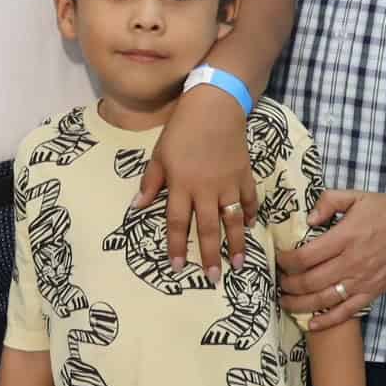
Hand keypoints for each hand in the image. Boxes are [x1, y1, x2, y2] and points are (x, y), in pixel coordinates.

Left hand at [133, 86, 249, 277]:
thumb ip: (150, 183)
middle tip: (213, 278)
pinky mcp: (245, 175)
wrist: (214, 106)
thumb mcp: (159, 155)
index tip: (177, 268)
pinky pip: (249, 200)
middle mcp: (205, 189)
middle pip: (207, 228)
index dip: (176, 247)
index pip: (176, 223)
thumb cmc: (181, 130)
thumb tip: (136, 207)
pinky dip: (249, 214)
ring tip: (238, 265)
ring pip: (232, 221)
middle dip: (209, 255)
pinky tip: (248, 227)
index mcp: (181, 185)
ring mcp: (228, 183)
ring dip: (235, 244)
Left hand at [279, 188, 385, 330]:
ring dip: (300, 304)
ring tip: (285, 302)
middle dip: (288, 284)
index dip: (286, 262)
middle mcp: (351, 262)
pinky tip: (312, 324)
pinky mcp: (374, 291)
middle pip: (310, 281)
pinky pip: (347, 311)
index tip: (279, 260)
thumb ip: (328, 202)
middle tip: (278, 282)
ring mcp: (363, 280)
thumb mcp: (355, 196)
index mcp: (344, 238)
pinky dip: (328, 320)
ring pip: (324, 299)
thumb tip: (308, 219)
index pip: (305, 257)